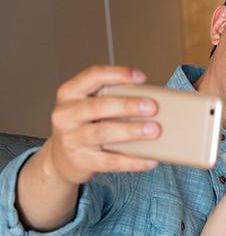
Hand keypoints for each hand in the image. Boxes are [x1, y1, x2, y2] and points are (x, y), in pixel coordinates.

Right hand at [42, 65, 159, 184]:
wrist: (61, 159)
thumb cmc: (82, 126)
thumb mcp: (87, 106)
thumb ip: (110, 98)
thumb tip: (151, 99)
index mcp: (69, 94)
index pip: (92, 76)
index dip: (117, 74)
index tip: (141, 77)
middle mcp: (66, 114)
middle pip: (99, 106)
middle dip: (128, 105)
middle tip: (152, 107)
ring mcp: (72, 139)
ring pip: (104, 133)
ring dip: (132, 130)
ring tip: (154, 130)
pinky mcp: (82, 161)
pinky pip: (111, 161)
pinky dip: (133, 160)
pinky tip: (150, 159)